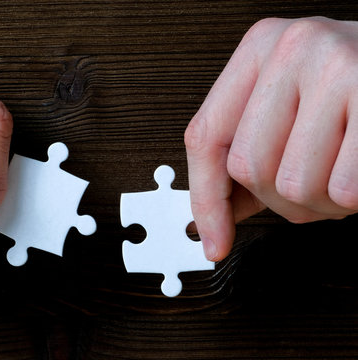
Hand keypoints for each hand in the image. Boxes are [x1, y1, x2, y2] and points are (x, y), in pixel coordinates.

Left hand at [185, 17, 357, 260]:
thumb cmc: (356, 87)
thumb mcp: (292, 101)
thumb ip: (248, 151)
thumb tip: (213, 218)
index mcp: (259, 47)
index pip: (206, 136)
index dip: (207, 199)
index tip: (214, 241)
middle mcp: (293, 47)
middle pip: (249, 167)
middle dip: (280, 201)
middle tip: (312, 189)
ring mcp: (336, 67)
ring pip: (294, 185)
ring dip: (322, 203)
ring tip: (343, 175)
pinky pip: (343, 189)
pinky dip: (353, 200)